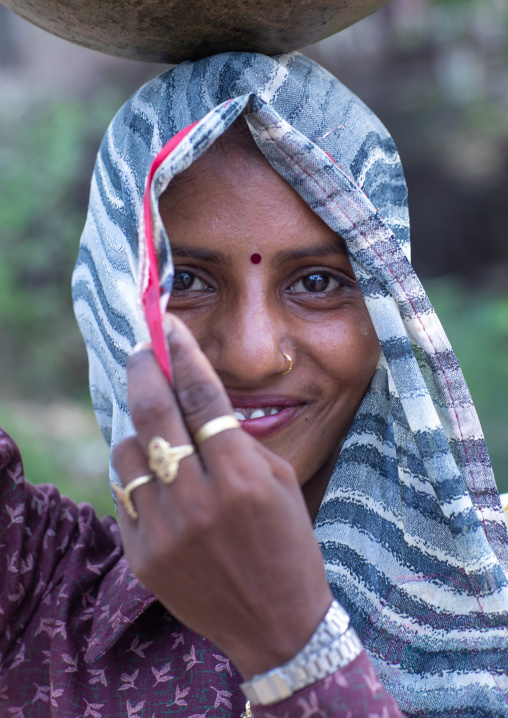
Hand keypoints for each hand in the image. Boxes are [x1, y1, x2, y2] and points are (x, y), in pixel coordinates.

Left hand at [113, 314, 332, 678]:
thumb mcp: (277, 480)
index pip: (201, 397)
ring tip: (156, 434)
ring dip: (138, 431)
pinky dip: (136, 476)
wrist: (275, 623)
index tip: (168, 327)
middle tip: (143, 351)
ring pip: (126, 451)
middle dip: (144, 370)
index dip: (183, 355)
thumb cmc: (287, 544)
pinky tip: (157, 479)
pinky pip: (123, 493)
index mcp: (241, 478)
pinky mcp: (141, 556)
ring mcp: (163, 531)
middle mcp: (197, 500)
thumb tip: (190, 398)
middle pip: (154, 413)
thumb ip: (233, 439)